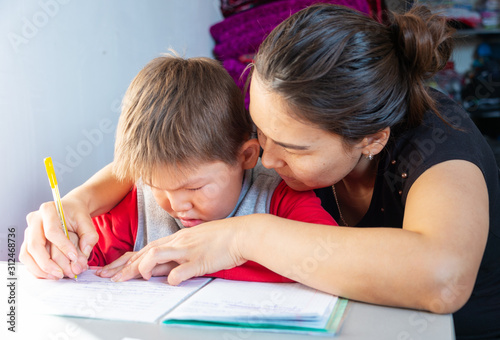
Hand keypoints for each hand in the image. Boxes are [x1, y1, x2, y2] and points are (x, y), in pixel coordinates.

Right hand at [20, 198, 97, 278]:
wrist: (70, 210)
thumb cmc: (76, 214)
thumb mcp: (86, 221)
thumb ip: (89, 234)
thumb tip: (85, 251)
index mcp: (48, 210)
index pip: (52, 232)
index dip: (63, 246)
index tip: (74, 257)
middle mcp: (35, 220)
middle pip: (35, 245)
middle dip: (48, 263)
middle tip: (62, 273)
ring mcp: (29, 232)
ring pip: (27, 254)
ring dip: (40, 269)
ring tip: (57, 276)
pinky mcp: (27, 242)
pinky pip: (27, 258)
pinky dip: (36, 269)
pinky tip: (50, 275)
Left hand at [111, 217, 246, 284]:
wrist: (240, 233)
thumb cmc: (220, 238)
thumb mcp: (195, 241)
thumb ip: (178, 253)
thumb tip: (164, 268)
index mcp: (176, 239)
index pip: (145, 248)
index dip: (127, 260)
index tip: (112, 270)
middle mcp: (178, 243)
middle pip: (145, 252)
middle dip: (125, 267)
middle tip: (111, 279)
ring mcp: (188, 250)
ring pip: (157, 255)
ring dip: (143, 268)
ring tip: (136, 279)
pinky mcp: (200, 260)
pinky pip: (182, 270)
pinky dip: (173, 277)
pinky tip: (170, 282)